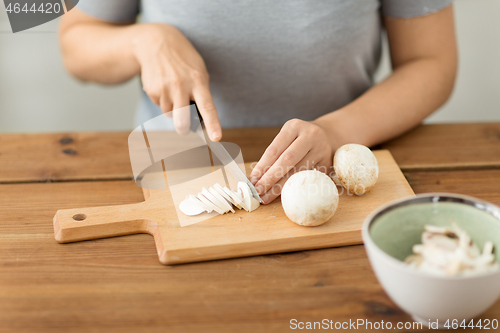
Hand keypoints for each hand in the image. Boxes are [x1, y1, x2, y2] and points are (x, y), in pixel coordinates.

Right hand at [133, 24, 220, 139]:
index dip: (213, 124)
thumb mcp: (199, 71)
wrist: (156, 43)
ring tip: (174, 91)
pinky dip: (163, 101)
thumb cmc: (183, 61)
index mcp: (198, 81)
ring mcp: (165, 88)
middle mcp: (181, 86)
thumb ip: (202, 93)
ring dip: (173, 109)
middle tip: (184, 129)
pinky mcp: (152, 90)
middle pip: (182, 119)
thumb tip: (201, 121)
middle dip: (183, 128)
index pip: (207, 107)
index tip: (216, 137)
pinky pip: (160, 106)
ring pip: (170, 114)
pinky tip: (163, 86)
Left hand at [249, 119, 332, 203]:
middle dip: (270, 178)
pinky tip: (284, 196)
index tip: (252, 180)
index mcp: (294, 126)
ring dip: (280, 187)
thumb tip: (256, 178)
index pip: (274, 149)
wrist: (328, 135)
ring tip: (266, 197)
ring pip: (298, 172)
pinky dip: (295, 188)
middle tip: (258, 191)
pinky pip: (308, 178)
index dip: (262, 166)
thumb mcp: (287, 138)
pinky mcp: (327, 163)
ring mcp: (321, 149)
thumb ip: (274, 154)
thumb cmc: (299, 140)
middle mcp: (310, 135)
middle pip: (287, 160)